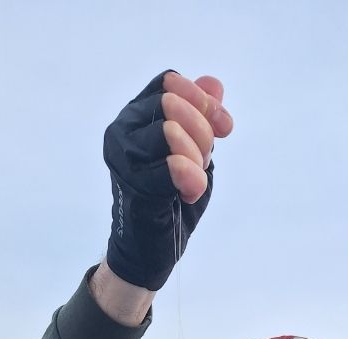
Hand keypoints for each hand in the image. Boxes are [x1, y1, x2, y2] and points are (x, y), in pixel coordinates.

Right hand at [102, 71, 232, 290]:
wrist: (152, 248)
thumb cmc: (170, 199)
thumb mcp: (194, 152)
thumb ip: (202, 117)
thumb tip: (213, 83)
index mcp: (136, 116)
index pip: (170, 83)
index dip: (203, 101)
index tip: (225, 128)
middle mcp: (123, 130)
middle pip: (172, 102)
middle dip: (202, 131)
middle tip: (205, 160)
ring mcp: (124, 158)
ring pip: (170, 131)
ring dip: (196, 157)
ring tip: (194, 179)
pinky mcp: (133, 186)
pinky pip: (172, 167)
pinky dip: (191, 179)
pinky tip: (190, 193)